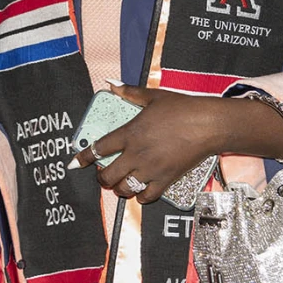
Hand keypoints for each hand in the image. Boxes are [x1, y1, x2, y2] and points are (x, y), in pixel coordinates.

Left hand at [72, 82, 226, 203]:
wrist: (207, 125)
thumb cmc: (180, 108)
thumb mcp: (152, 96)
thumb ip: (130, 92)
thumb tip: (112, 85)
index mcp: (129, 133)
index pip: (99, 148)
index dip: (84, 157)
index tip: (76, 163)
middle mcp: (136, 154)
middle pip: (107, 176)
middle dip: (101, 178)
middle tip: (103, 174)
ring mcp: (150, 170)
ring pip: (124, 189)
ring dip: (119, 188)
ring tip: (120, 183)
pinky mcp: (166, 180)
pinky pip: (146, 197)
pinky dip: (140, 197)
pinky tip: (140, 191)